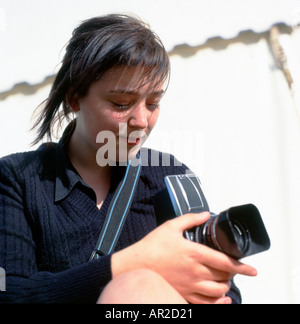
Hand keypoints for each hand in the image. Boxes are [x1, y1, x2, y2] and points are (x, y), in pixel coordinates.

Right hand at [111, 212, 256, 303]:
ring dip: (226, 287)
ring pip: (217, 292)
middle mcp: (195, 272)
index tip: (252, 269)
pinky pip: (205, 305)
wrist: (135, 265)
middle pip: (224, 277)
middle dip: (232, 274)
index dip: (242, 266)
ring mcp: (189, 285)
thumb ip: (190, 219)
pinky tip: (221, 300)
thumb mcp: (171, 226)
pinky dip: (217, 303)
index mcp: (194, 253)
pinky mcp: (183, 294)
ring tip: (226, 280)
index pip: (225, 262)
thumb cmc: (152, 247)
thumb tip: (205, 214)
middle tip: (231, 268)